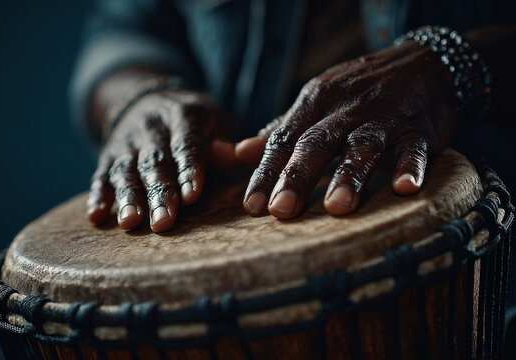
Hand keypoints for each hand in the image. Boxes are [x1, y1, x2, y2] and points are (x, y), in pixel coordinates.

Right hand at [87, 89, 234, 231]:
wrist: (150, 100)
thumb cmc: (194, 123)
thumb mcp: (215, 122)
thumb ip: (224, 143)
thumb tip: (234, 155)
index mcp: (183, 115)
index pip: (186, 144)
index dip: (188, 170)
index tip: (191, 197)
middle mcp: (151, 127)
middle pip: (155, 162)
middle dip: (159, 193)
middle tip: (163, 222)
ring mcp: (126, 142)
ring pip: (126, 170)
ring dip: (128, 197)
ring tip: (130, 222)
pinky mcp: (108, 156)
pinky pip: (101, 175)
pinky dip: (98, 195)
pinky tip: (97, 215)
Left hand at [236, 41, 457, 217]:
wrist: (421, 62)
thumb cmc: (357, 93)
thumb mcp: (315, 103)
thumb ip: (280, 131)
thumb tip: (236, 154)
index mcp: (314, 103)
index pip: (283, 140)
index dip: (266, 172)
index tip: (251, 207)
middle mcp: (345, 108)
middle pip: (317, 142)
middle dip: (298, 176)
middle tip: (281, 210)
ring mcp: (384, 116)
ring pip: (363, 145)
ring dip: (349, 176)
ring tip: (337, 207)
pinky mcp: (419, 127)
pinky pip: (415, 147)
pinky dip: (410, 166)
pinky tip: (404, 188)